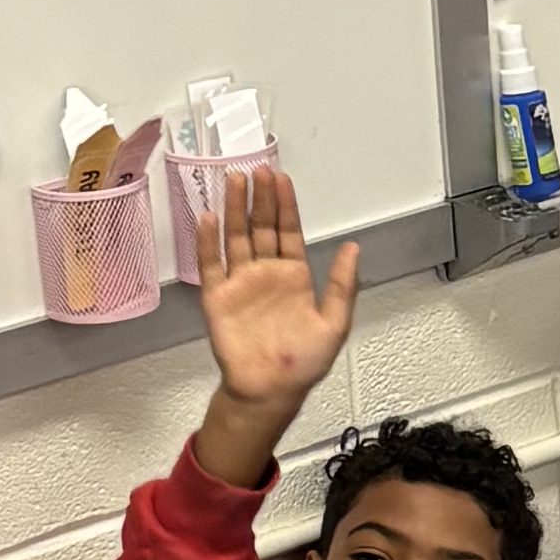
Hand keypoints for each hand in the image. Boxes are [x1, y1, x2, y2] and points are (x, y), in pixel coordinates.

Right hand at [194, 166, 360, 478]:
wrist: (271, 390)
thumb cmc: (303, 362)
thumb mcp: (334, 323)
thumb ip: (341, 285)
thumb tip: (353, 248)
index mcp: (294, 276)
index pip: (288, 231)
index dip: (285, 206)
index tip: (281, 179)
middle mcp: (265, 273)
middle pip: (261, 227)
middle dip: (259, 199)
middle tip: (256, 170)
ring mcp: (240, 283)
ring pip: (235, 238)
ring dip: (233, 210)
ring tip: (232, 181)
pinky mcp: (217, 298)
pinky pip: (211, 265)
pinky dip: (207, 242)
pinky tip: (207, 218)